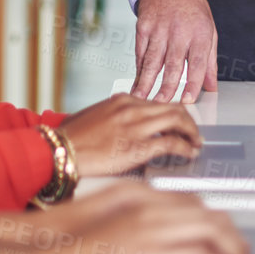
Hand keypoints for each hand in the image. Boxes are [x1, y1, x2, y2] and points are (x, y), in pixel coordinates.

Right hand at [0, 183, 250, 253]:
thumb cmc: (60, 250)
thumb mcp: (99, 228)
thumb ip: (129, 227)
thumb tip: (152, 247)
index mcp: (134, 193)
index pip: (190, 200)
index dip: (212, 222)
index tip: (222, 240)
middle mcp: (149, 203)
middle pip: (209, 211)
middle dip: (231, 237)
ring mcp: (153, 225)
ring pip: (216, 230)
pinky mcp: (154, 252)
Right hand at [59, 92, 202, 174]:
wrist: (59, 151)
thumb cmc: (71, 138)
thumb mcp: (94, 117)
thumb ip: (114, 116)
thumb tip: (125, 126)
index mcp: (121, 100)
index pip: (157, 101)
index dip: (173, 112)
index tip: (178, 121)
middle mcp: (131, 108)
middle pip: (173, 107)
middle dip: (188, 120)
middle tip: (193, 132)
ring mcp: (136, 126)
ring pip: (177, 120)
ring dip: (191, 132)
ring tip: (195, 142)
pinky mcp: (138, 147)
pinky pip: (172, 144)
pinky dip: (185, 148)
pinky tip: (188, 153)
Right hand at [132, 0, 217, 101]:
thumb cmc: (191, 7)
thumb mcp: (209, 28)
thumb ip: (210, 60)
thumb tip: (211, 86)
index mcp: (200, 33)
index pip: (198, 63)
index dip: (193, 83)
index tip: (189, 100)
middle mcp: (179, 31)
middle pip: (173, 64)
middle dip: (166, 87)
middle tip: (161, 105)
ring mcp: (159, 29)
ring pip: (152, 60)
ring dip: (146, 82)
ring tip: (142, 99)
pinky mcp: (143, 27)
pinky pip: (140, 52)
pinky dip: (138, 69)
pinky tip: (136, 83)